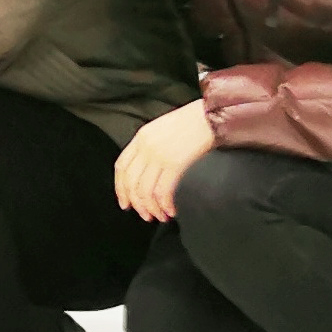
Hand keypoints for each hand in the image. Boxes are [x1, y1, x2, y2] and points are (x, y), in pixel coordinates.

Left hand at [115, 98, 216, 221]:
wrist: (211, 115)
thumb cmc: (193, 122)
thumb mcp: (163, 128)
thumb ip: (151, 145)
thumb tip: (148, 171)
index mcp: (141, 136)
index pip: (121, 166)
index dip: (120, 188)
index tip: (125, 202)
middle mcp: (146, 146)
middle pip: (131, 181)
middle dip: (136, 203)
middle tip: (145, 215)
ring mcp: (159, 154)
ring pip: (145, 190)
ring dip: (151, 208)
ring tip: (160, 216)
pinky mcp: (175, 163)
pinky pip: (162, 191)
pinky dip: (164, 205)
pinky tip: (171, 211)